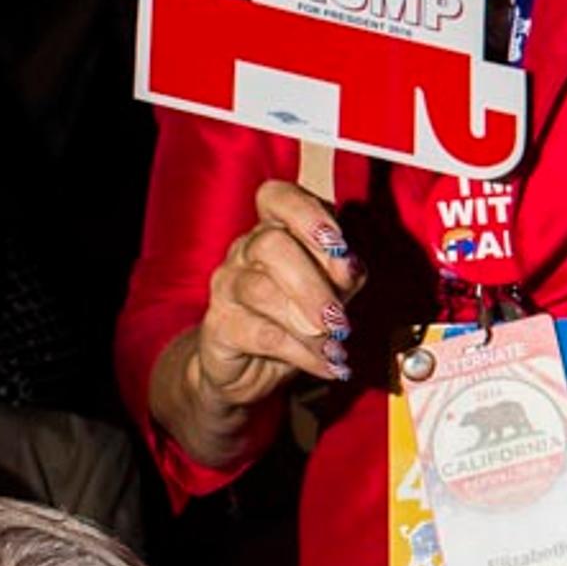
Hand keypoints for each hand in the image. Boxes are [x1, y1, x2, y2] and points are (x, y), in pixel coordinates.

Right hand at [188, 179, 363, 403]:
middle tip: (340, 319)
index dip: (308, 214)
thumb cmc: (297, 316)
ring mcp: (227, 286)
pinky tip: (325, 364)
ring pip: (261, 290)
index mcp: (275, 229)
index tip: (338, 244)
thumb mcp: (331, 290)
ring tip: (335, 345)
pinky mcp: (218, 326)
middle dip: (313, 283)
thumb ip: (343, 273)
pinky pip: (260, 334)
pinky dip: (301, 352)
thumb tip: (348, 267)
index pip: (277, 197)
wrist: (249, 367)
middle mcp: (245, 250)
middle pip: (271, 244)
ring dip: (307, 321)